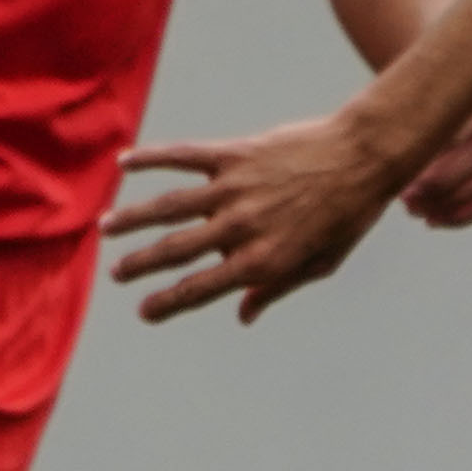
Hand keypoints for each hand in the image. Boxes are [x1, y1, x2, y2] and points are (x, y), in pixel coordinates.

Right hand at [104, 108, 411, 324]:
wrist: (365, 156)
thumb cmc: (348, 214)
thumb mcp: (321, 263)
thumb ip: (277, 288)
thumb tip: (243, 315)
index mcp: (264, 260)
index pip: (203, 288)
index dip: (169, 303)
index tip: (144, 311)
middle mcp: (242, 227)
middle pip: (177, 250)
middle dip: (141, 266)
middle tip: (116, 274)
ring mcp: (235, 189)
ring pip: (169, 207)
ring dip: (133, 219)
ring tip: (106, 227)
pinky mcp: (235, 155)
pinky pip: (183, 157)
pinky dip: (151, 159)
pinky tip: (125, 163)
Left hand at [398, 78, 471, 230]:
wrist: (424, 88)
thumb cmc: (407, 87)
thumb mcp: (400, 88)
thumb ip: (403, 107)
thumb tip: (399, 147)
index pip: (469, 120)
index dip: (438, 152)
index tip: (402, 173)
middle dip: (443, 183)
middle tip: (406, 199)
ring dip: (453, 203)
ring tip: (415, 210)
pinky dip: (467, 213)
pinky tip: (434, 219)